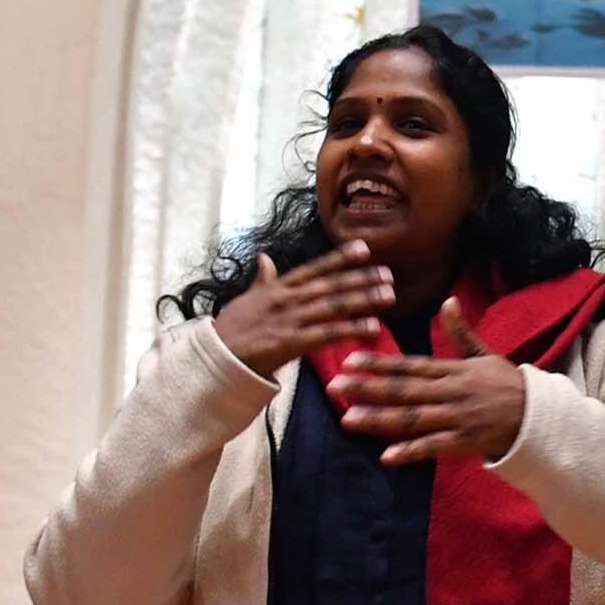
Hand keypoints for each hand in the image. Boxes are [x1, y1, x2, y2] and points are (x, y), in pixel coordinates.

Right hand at [211, 245, 395, 377]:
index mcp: (279, 287)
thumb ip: (263, 279)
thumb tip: (264, 257)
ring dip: (362, 300)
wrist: (216, 356)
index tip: (365, 247)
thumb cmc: (231, 328)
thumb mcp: (248, 298)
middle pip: (330, 285)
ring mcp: (290, 320)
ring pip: (333, 306)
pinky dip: (350, 329)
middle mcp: (288, 299)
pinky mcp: (291, 342)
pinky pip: (327, 334)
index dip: (340, 257)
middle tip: (388, 274)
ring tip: (388, 295)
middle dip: (361, 278)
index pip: (315, 268)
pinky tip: (373, 326)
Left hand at [332, 303, 530, 465]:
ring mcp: (456, 418)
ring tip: (348, 419)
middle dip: (367, 389)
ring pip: (412, 418)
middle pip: (403, 391)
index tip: (349, 360)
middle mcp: (450, 392)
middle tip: (335, 387)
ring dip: (379, 419)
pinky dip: (411, 451)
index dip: (379, 363)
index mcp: (452, 370)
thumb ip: (460, 332)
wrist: (537, 416)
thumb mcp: (484, 354)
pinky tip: (386, 455)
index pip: (409, 365)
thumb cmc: (505, 384)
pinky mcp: (463, 442)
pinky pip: (433, 447)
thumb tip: (448, 301)